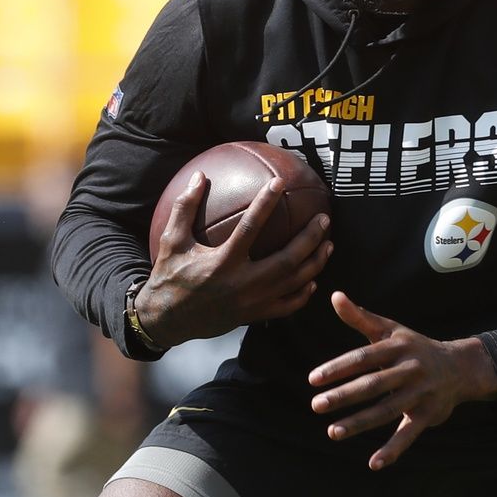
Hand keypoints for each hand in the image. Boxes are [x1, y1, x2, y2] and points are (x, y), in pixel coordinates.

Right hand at [137, 171, 331, 346]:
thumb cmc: (169, 275)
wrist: (167, 320)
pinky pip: (286, 306)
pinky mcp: (254, 316)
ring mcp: (251, 303)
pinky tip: (313, 279)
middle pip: (286, 260)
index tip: (279, 183)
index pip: (249, 228)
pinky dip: (303, 294)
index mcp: (221, 263)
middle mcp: (241, 284)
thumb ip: (185, 207)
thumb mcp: (171, 241)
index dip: (265, 203)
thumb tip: (199, 175)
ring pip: (293, 283)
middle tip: (324, 219)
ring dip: (315, 263)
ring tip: (329, 244)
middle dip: (309, 239)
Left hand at [308, 291, 496, 470]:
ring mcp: (420, 393)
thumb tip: (334, 295)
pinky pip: (409, 434)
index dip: (338, 368)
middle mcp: (410, 369)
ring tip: (332, 432)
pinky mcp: (428, 415)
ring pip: (386, 411)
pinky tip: (373, 463)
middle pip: (373, 385)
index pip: (363, 358)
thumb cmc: (414, 346)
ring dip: (359, 423)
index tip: (313, 379)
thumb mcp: (391, 330)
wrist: (459, 366)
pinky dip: (392, 450)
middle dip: (343, 396)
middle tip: (316, 405)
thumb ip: (360, 317)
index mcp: (397, 347)